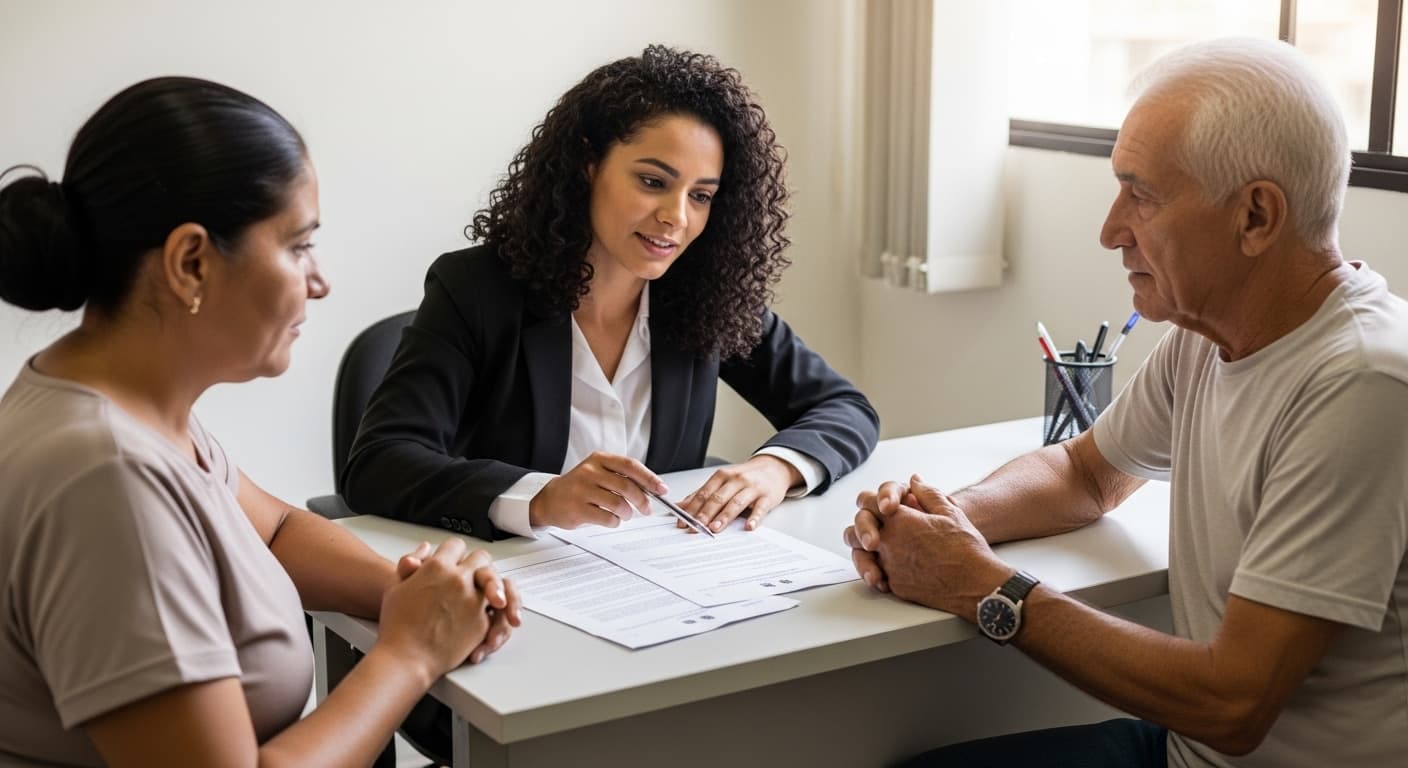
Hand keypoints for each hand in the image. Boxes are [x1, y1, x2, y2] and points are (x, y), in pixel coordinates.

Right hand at [377, 538, 510, 680]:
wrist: (406, 658)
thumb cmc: (397, 626)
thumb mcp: (396, 588)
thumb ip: (410, 564)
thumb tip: (425, 548)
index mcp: (437, 567)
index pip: (455, 545)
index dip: (454, 551)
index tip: (453, 558)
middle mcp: (459, 580)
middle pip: (481, 558)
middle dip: (477, 563)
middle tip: (472, 573)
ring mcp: (473, 600)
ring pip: (494, 580)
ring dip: (493, 584)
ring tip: (489, 593)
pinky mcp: (482, 622)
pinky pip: (496, 609)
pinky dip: (494, 610)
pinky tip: (488, 612)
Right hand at [530, 452, 666, 528]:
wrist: (550, 499)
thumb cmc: (580, 487)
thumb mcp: (599, 472)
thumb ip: (622, 477)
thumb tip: (652, 489)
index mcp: (599, 459)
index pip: (630, 466)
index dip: (649, 478)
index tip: (662, 489)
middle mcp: (590, 472)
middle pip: (627, 486)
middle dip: (642, 500)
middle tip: (647, 509)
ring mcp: (582, 490)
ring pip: (619, 504)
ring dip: (628, 513)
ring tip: (625, 515)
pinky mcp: (578, 509)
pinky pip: (607, 518)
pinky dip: (615, 522)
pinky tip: (611, 520)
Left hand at [680, 455, 800, 532]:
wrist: (774, 468)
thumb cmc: (745, 477)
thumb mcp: (722, 481)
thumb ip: (702, 493)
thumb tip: (680, 506)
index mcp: (722, 476)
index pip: (704, 493)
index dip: (692, 508)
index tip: (683, 521)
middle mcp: (736, 480)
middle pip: (718, 498)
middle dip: (705, 514)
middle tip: (696, 527)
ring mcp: (752, 488)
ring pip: (736, 503)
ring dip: (724, 516)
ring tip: (715, 528)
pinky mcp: (767, 497)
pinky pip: (760, 508)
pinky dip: (754, 518)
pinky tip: (749, 527)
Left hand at [847, 475, 1008, 617]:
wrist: (976, 584)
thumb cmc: (966, 548)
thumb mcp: (950, 512)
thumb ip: (927, 493)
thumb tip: (914, 481)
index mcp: (899, 519)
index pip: (867, 501)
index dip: (872, 500)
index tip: (881, 504)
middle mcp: (888, 542)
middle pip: (855, 529)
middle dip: (863, 526)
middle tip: (875, 528)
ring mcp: (889, 566)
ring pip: (861, 554)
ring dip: (867, 549)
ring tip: (879, 548)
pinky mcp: (895, 586)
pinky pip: (878, 574)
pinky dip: (881, 569)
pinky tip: (894, 567)